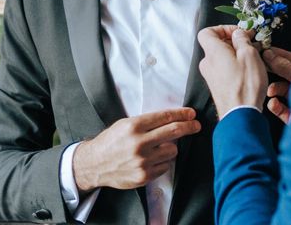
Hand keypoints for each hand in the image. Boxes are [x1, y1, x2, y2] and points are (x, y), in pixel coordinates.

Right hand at [73, 108, 200, 191]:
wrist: (93, 165)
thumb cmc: (111, 141)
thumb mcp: (126, 124)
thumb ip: (148, 122)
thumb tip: (174, 118)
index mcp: (134, 126)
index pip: (166, 117)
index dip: (182, 114)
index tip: (191, 113)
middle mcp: (139, 143)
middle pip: (174, 131)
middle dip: (189, 126)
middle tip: (196, 125)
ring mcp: (142, 161)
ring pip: (173, 150)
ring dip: (171, 147)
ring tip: (159, 147)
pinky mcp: (144, 176)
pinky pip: (166, 166)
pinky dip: (163, 162)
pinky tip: (152, 159)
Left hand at [198, 25, 267, 117]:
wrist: (241, 114)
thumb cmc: (246, 86)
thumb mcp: (249, 54)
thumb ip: (242, 39)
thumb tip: (239, 33)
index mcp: (213, 52)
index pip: (207, 32)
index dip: (223, 28)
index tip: (238, 32)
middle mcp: (208, 63)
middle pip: (216, 45)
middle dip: (234, 42)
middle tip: (250, 44)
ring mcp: (211, 76)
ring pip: (222, 58)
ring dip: (236, 55)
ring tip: (253, 59)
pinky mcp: (217, 87)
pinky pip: (224, 70)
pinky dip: (235, 67)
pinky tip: (249, 72)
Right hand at [262, 47, 290, 123]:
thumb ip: (285, 67)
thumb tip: (270, 55)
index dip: (280, 55)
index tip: (266, 51)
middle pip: (286, 74)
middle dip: (274, 71)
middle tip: (261, 67)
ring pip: (283, 91)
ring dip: (274, 89)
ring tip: (270, 91)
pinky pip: (281, 109)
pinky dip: (276, 106)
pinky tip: (273, 103)